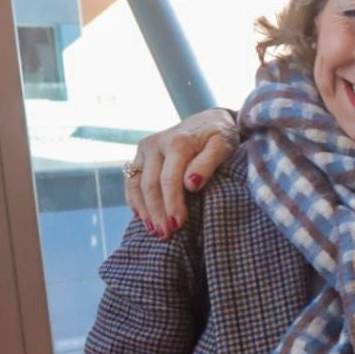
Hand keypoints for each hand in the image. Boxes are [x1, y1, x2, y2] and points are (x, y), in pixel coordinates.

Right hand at [125, 109, 238, 236]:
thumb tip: (191, 184)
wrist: (209, 119)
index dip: (172, 204)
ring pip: (137, 184)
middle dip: (158, 212)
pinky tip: (142, 217)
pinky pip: (131, 180)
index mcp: (177, 142)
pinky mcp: (141, 154)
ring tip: (155, 231)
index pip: (170, 180)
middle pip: (151, 185)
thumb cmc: (220, 135)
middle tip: (166, 234)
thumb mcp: (223, 145)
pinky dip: (134, 200)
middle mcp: (156, 144)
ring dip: (144, 210)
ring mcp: (145, 149)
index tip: (179, 225)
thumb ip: (208, 163)